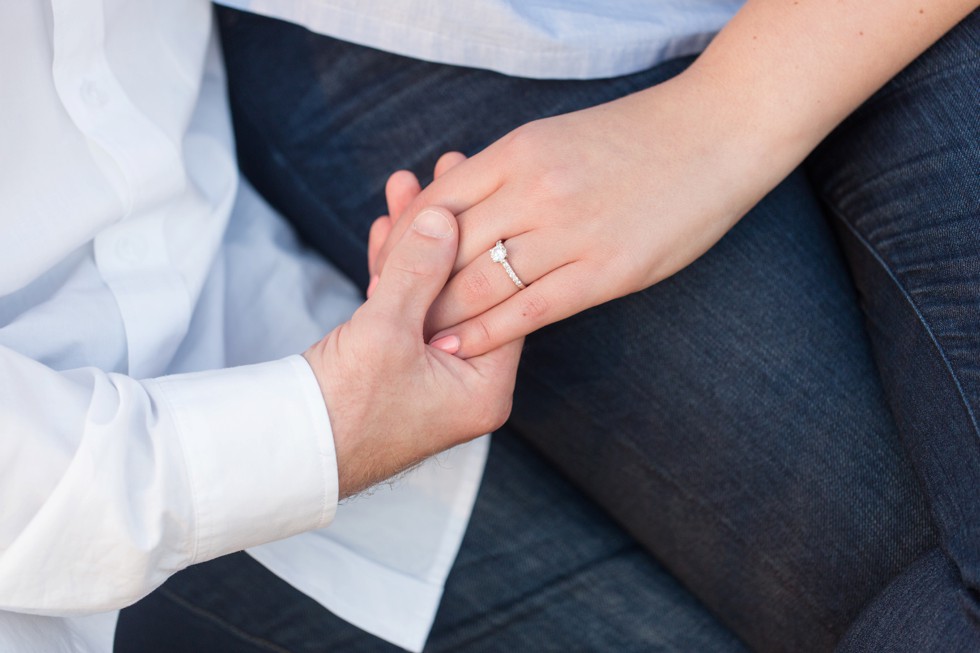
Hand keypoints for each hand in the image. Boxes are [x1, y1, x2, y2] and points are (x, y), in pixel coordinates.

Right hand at [304, 205, 521, 498]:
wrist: (285, 455)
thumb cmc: (342, 410)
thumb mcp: (385, 333)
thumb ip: (418, 272)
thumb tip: (444, 217)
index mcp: (484, 387)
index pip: (502, 298)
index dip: (486, 238)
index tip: (479, 187)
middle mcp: (466, 384)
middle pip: (466, 290)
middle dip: (446, 232)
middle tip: (446, 172)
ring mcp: (432, 377)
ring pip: (430, 296)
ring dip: (414, 246)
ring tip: (406, 186)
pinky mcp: (398, 370)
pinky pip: (404, 312)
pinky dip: (393, 275)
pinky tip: (387, 230)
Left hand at [371, 69, 783, 357]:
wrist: (718, 134)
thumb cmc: (637, 135)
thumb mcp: (557, 136)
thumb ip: (506, 173)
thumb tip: (458, 207)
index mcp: (519, 150)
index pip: (437, 202)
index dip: (405, 242)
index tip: (390, 267)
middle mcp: (536, 190)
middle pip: (448, 248)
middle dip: (412, 287)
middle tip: (391, 315)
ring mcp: (571, 233)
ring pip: (480, 284)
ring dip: (441, 317)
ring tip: (415, 340)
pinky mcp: (606, 272)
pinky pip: (530, 311)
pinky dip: (487, 333)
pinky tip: (460, 348)